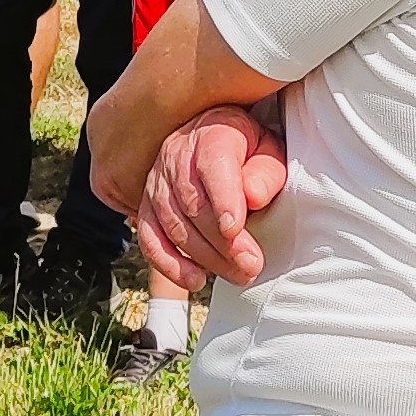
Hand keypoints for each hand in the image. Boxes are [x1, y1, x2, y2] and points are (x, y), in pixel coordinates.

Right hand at [137, 104, 287, 290]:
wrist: (213, 137)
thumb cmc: (248, 151)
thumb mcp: (269, 152)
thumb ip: (266, 173)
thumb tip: (253, 196)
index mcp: (211, 135)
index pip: (213, 166)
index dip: (223, 199)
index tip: (235, 229)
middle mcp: (176, 156)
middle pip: (193, 204)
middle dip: (222, 241)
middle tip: (251, 265)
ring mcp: (157, 183)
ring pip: (173, 225)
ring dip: (205, 257)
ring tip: (238, 274)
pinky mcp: (147, 207)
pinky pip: (150, 239)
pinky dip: (169, 264)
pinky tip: (195, 280)